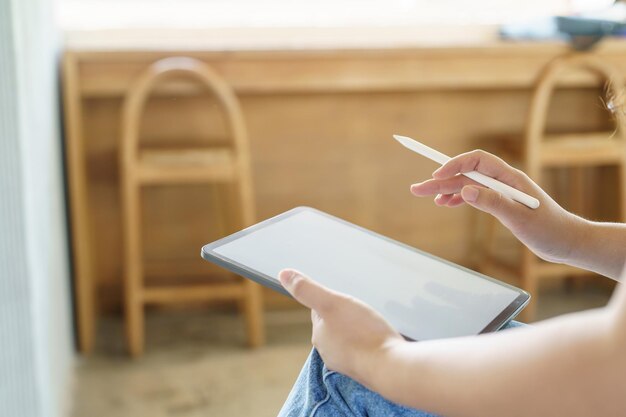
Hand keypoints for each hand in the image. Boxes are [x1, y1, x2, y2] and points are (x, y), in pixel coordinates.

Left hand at [278, 269, 403, 380]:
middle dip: (345, 315)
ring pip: (350, 338)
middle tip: (359, 308)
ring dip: (358, 329)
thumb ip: (308, 290)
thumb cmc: (362, 333)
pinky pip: (365, 349)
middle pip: (334, 325)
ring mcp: (349, 362)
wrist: (391, 366)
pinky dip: (370, 342)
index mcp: (320, 336)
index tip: (341, 297)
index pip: (318, 313)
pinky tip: (379, 338)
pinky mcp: (367, 367)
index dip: (330, 300)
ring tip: (370, 322)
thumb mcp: (331, 303)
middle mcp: (330, 352)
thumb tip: (284, 275)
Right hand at [410, 149, 585, 263]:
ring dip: (447, 190)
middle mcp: (503, 181)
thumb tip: (464, 190)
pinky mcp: (501, 204)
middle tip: (417, 189)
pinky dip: (458, 199)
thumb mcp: (519, 217)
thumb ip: (492, 202)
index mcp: (509, 177)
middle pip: (466, 175)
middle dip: (441, 180)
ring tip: (427, 196)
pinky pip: (474, 196)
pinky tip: (446, 204)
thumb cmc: (548, 229)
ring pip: (467, 185)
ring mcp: (501, 192)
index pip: (476, 161)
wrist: (566, 242)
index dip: (454, 165)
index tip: (436, 176)